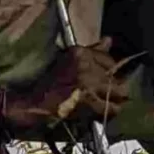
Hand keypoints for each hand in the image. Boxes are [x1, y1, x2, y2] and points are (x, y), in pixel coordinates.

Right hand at [11, 39, 131, 133]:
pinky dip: (110, 112)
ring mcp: (88, 82)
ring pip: (119, 92)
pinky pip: (111, 107)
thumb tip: (109, 40)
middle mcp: (86, 64)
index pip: (109, 60)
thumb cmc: (49, 83)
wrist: (34, 103)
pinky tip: (101, 113)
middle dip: (115, 87)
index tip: (104, 80)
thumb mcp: (69, 60)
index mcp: (80, 52)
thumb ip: (92, 51)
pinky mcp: (88, 100)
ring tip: (106, 104)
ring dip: (114, 100)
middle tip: (106, 95)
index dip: (110, 72)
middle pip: (116, 76)